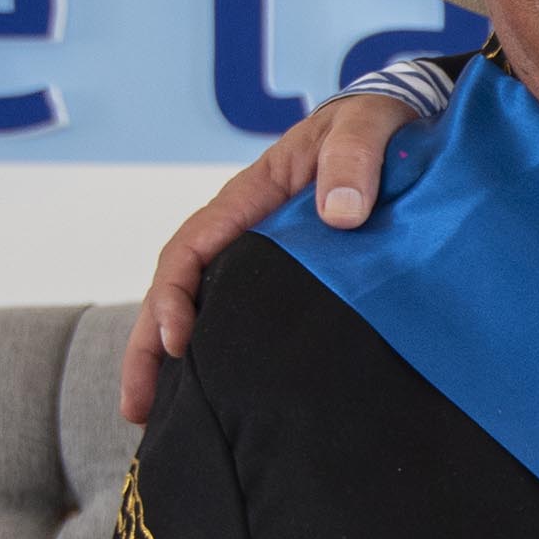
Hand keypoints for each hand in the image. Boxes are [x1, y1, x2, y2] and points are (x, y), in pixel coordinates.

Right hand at [118, 94, 408, 422]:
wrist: (402, 122)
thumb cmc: (376, 122)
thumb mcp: (368, 129)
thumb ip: (354, 162)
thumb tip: (340, 215)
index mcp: (249, 197)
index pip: (191, 250)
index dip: (174, 298)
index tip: (179, 343)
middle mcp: (243, 231)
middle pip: (177, 290)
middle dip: (149, 348)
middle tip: (136, 407)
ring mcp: (260, 256)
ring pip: (201, 309)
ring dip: (170, 361)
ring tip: (152, 417)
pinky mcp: (287, 277)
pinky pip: (240, 315)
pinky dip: (218, 353)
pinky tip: (215, 395)